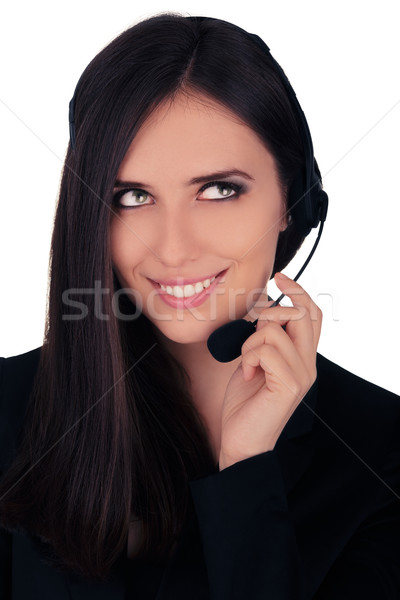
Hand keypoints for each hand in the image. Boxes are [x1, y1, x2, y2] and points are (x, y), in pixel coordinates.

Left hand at [218, 273, 321, 469]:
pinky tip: (248, 374)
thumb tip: (266, 310)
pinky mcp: (289, 385)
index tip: (280, 277)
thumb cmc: (246, 401)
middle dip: (273, 311)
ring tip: (247, 363)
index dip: (298, 292)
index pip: (312, 315)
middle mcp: (308, 364)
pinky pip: (265, 350)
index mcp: (302, 357)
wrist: (241, 440)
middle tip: (254, 327)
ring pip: (274, 330)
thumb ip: (266, 338)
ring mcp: (301, 375)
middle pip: (302, 315)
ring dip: (250, 342)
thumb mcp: (255, 361)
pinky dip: (248, 357)